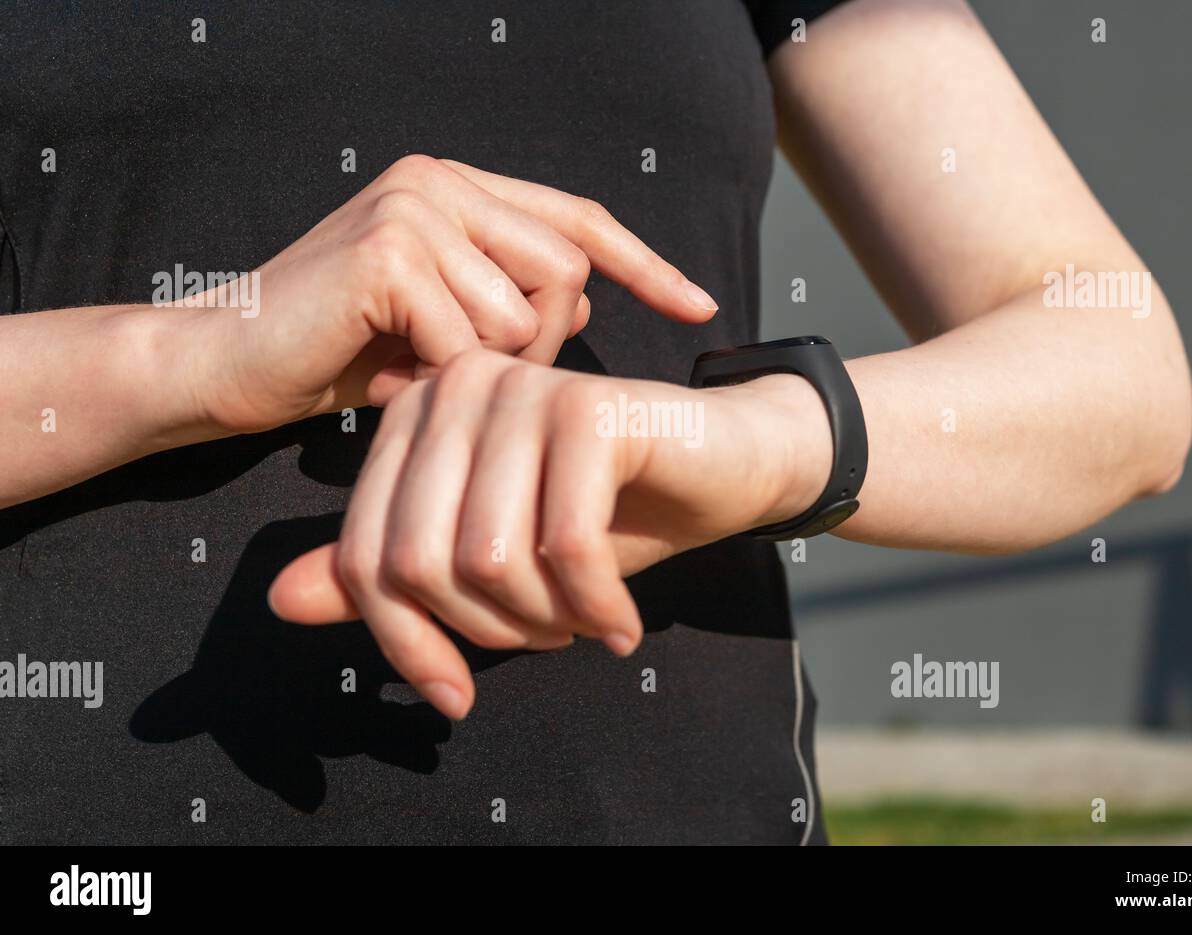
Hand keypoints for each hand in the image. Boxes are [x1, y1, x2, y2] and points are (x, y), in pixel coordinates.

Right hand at [181, 155, 717, 433]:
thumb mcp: (438, 325)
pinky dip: (441, 380)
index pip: (577, 220)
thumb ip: (506, 302)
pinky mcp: (390, 252)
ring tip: (416, 372)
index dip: (646, 265)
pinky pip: (472, 343)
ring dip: (484, 370)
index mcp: (457, 191)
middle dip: (539, 346)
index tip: (702, 306)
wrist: (226, 363)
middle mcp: (440, 182)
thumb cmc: (334, 351)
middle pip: (567, 273)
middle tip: (471, 375)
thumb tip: (584, 304)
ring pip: (525, 315)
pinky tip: (390, 376)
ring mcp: (415, 209)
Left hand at [267, 349, 830, 719]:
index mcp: (418, 416)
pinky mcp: (589, 411)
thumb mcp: (495, 557)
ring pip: (487, 558)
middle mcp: (459, 388)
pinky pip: (564, 547)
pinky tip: (620, 624)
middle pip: (418, 560)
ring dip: (542, 623)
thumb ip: (390, 572)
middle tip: (544, 642)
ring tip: (583, 623)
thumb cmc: (610, 513)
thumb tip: (278, 602)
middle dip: (483, 633)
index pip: (367, 555)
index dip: (404, 643)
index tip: (451, 695)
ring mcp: (523, 391)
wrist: (726, 467)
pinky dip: (594, 609)